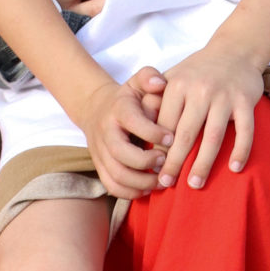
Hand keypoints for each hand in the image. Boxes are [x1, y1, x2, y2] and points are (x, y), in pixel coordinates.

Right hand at [76, 75, 162, 201]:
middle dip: (146, 162)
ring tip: (162, 179)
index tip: (172, 138)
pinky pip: (112, 187)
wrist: (97, 110)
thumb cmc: (128, 98)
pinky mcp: (100, 167)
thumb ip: (149, 77)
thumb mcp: (137, 82)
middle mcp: (106, 132)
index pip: (132, 121)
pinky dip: (131, 193)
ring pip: (117, 175)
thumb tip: (159, 83)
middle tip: (166, 162)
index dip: (153, 132)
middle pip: (120, 153)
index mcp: (118, 110)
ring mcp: (100, 152)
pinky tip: (150, 188)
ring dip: (142, 182)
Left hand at [155, 39, 261, 191]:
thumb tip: (141, 135)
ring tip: (195, 184)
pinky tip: (234, 168)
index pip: (164, 124)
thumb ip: (157, 101)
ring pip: (213, 136)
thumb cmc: (198, 70)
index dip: (158, 148)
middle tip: (166, 183)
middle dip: (174, 162)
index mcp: (178, 86)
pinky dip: (240, 150)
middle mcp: (200, 90)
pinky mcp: (246, 101)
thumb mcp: (174, 77)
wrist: (235, 50)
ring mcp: (224, 96)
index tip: (152, 168)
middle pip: (185, 134)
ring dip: (203, 163)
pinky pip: (245, 131)